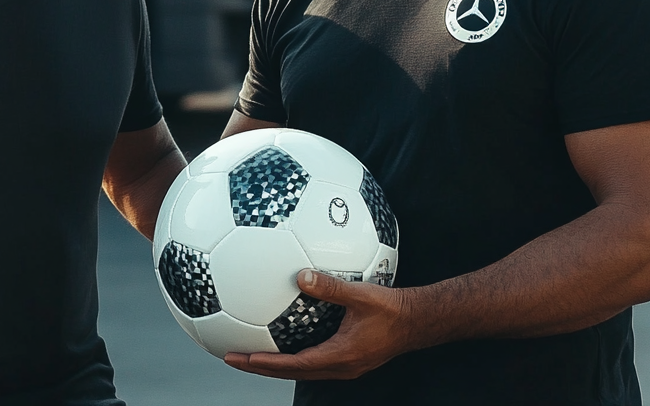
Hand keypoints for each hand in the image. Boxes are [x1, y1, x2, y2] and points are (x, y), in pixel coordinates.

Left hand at [223, 269, 419, 379]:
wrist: (417, 322)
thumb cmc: (393, 309)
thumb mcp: (362, 295)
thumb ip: (331, 287)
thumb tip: (302, 276)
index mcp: (340, 356)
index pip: (294, 365)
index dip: (265, 362)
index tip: (241, 356)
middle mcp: (340, 366)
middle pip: (291, 373)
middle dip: (259, 366)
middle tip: (232, 357)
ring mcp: (344, 365)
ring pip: (301, 371)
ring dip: (274, 365)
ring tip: (249, 354)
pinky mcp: (347, 359)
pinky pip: (312, 362)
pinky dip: (291, 358)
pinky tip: (282, 342)